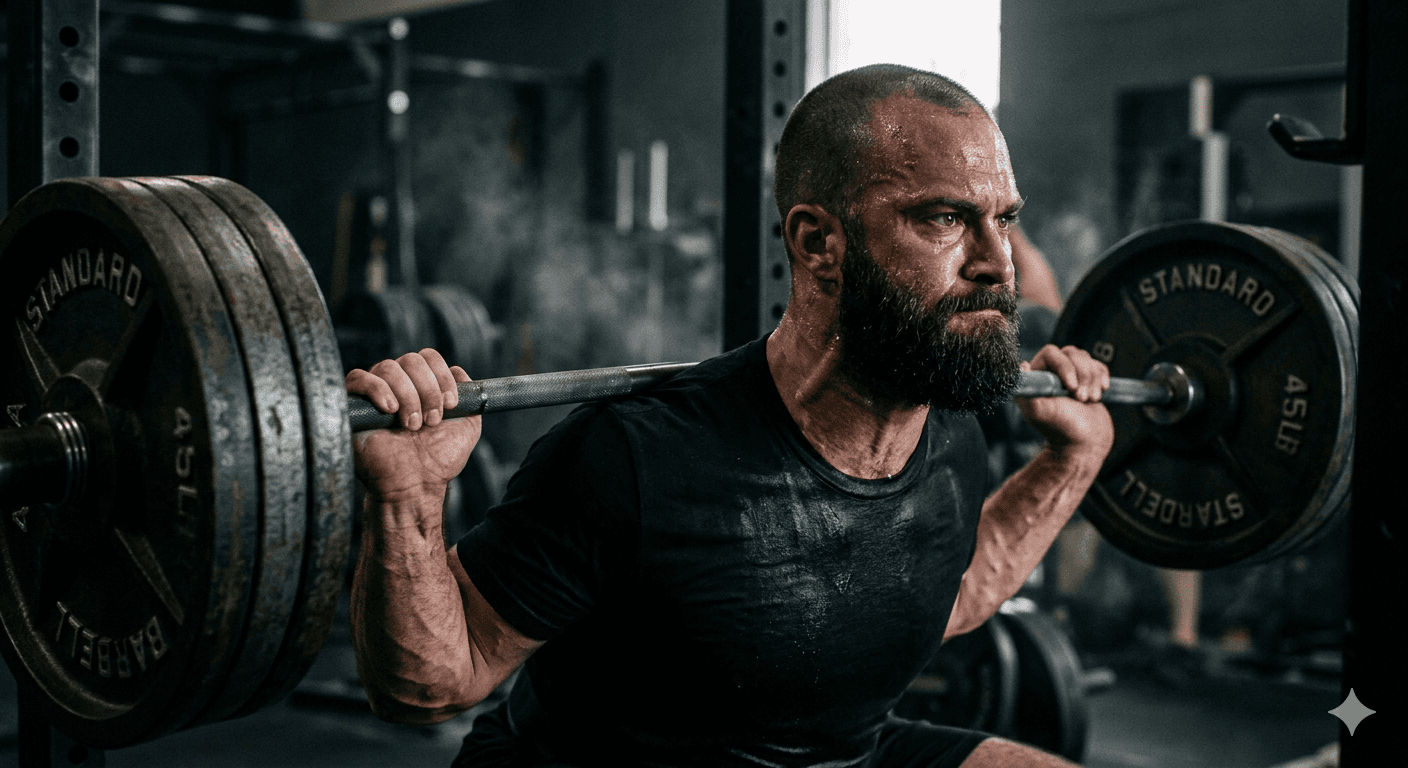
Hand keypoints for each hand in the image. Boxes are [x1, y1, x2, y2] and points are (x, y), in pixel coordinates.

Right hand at [346, 349, 479, 503]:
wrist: (415, 486)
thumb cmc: (438, 460)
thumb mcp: (466, 427)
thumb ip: (470, 398)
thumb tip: (459, 370)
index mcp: (420, 384)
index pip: (428, 357)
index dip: (442, 376)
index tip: (451, 403)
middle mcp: (396, 384)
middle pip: (410, 360)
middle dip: (428, 389)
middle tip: (432, 420)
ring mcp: (373, 394)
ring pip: (387, 367)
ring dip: (407, 395)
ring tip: (412, 425)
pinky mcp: (351, 406)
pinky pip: (357, 378)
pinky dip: (377, 389)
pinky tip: (391, 410)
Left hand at [1015, 344, 1114, 458]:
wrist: (1085, 444)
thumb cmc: (1061, 429)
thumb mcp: (1039, 412)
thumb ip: (1027, 390)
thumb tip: (1021, 366)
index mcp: (1036, 377)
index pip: (1052, 352)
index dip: (1065, 366)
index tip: (1071, 388)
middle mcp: (1051, 373)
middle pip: (1073, 353)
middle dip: (1082, 376)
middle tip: (1082, 399)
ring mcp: (1071, 375)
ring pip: (1087, 359)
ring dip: (1093, 380)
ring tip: (1089, 400)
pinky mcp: (1088, 380)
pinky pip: (1099, 366)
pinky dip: (1102, 379)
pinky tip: (1098, 395)